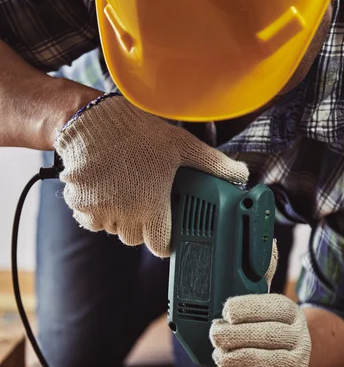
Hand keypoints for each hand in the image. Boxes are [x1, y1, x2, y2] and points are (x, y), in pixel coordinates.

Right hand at [55, 94, 247, 256]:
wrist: (93, 120)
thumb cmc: (141, 133)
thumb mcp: (183, 146)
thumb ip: (214, 165)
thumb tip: (242, 174)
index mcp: (152, 207)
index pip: (160, 246)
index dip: (166, 241)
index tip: (167, 232)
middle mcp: (125, 215)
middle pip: (135, 239)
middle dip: (142, 228)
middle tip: (146, 206)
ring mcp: (99, 211)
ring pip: (112, 230)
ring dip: (119, 220)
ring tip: (126, 196)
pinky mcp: (79, 204)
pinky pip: (89, 220)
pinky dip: (96, 213)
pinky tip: (104, 193)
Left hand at [210, 244, 310, 366]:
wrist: (294, 355)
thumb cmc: (269, 325)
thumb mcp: (265, 301)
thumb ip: (258, 276)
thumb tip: (266, 241)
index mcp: (290, 311)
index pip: (270, 306)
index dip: (245, 308)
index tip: (225, 311)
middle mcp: (298, 336)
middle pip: (265, 336)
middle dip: (233, 336)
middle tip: (215, 335)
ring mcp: (296, 362)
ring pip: (263, 362)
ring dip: (234, 359)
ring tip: (218, 354)